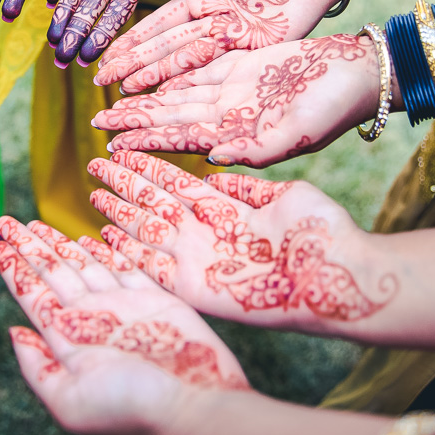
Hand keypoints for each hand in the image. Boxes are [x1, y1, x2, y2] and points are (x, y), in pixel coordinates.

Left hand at [0, 215, 247, 434]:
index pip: (33, 295)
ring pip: (83, 264)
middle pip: (52, 272)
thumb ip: (37, 367)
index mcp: (68, 340)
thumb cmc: (131, 410)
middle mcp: (90, 319)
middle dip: (29, 246)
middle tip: (6, 221)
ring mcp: (121, 307)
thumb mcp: (69, 401)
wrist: (191, 408)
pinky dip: (106, 251)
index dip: (14, 270)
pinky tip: (88, 238)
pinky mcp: (153, 298)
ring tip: (36, 223)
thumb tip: (14, 332)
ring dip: (59, 243)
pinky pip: (124, 266)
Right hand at [86, 151, 396, 333]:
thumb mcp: (284, 195)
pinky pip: (154, 267)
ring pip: (149, 229)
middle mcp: (208, 233)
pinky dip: (130, 252)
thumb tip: (214, 170)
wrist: (341, 275)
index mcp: (227, 209)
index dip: (149, 164)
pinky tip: (108, 234)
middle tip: (96, 164)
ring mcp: (201, 259)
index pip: (176, 181)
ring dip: (121, 212)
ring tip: (94, 193)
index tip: (124, 146)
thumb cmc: (322, 234)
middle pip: (155, 202)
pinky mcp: (197, 288)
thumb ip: (247, 186)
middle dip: (125, 184)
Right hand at [94, 0, 374, 91]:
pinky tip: (166, 92)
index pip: (159, 23)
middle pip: (165, 47)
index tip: (107, 55)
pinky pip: (216, 65)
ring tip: (125, 92)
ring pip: (184, 60)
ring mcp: (231, 37)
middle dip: (134, 64)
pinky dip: (190, 79)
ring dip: (154, 77)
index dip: (133, 40)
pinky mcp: (254, 47)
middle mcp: (212, 21)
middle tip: (103, 82)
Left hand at [95, 34, 379, 166]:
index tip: (112, 147)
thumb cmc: (333, 108)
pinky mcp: (241, 67)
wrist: (356, 74)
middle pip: (169, 117)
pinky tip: (146, 77)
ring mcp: (232, 92)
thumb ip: (255, 147)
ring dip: (145, 98)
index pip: (179, 139)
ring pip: (177, 94)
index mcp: (237, 136)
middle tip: (96, 123)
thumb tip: (213, 159)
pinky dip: (170, 74)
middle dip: (132, 121)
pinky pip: (196, 70)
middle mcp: (227, 117)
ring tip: (111, 101)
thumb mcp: (297, 133)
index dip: (145, 142)